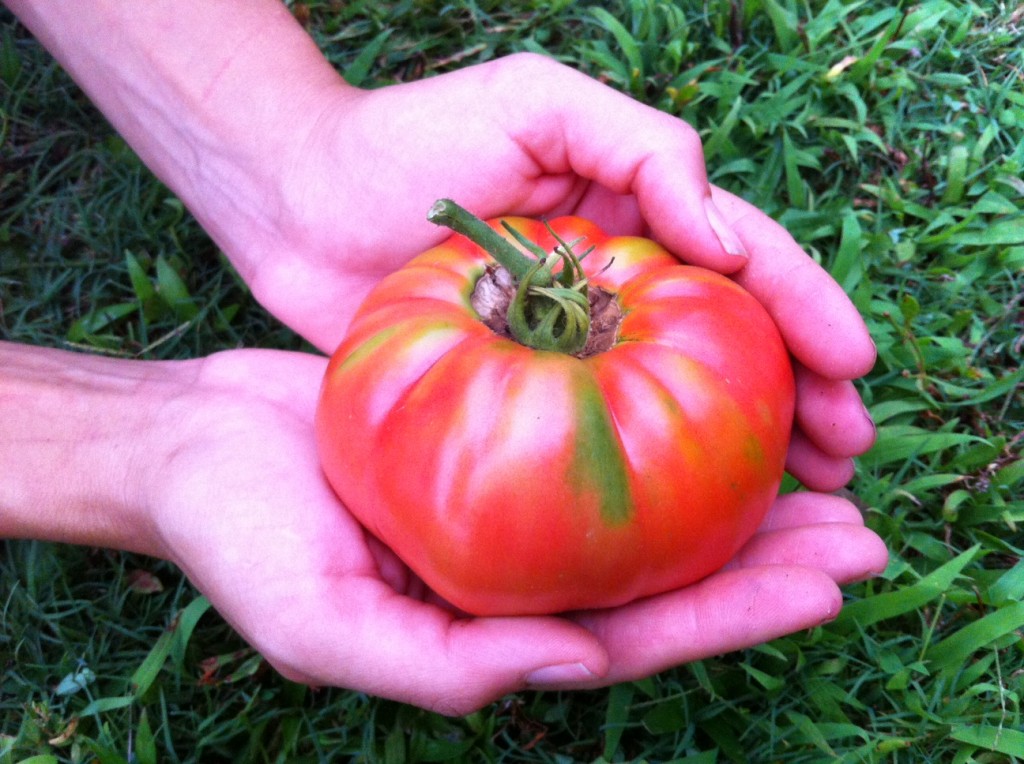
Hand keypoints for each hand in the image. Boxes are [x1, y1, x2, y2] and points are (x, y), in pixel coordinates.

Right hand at [145, 349, 886, 714]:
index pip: (630, 636)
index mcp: (492, 629)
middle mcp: (516, 569)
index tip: (820, 587)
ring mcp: (509, 501)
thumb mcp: (321, 626)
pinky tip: (709, 390)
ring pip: (639, 502)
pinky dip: (652, 415)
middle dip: (763, 564)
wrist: (197, 440)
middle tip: (860, 534)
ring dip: (731, 491)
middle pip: (660, 573)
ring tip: (823, 470)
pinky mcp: (494, 431)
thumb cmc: (240, 539)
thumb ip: (442, 669)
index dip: (727, 618)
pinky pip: (588, 428)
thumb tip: (577, 668)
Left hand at [239, 54, 874, 492]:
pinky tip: (690, 519)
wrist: (296, 202)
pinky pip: (601, 440)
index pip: (743, 263)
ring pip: (677, 402)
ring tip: (802, 498)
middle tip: (845, 456)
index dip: (806, 310)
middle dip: (800, 394)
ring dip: (745, 448)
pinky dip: (654, 475)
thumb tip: (723, 242)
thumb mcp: (536, 103)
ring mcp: (569, 349)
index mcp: (633, 216)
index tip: (852, 367)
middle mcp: (613, 287)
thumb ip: (639, 147)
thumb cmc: (408, 140)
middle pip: (730, 344)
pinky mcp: (521, 398)